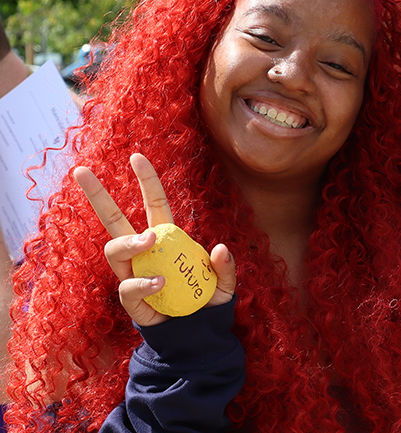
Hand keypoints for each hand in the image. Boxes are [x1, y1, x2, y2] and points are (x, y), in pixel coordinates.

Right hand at [73, 153, 235, 326]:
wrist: (198, 337)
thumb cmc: (207, 303)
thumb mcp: (226, 285)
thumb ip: (225, 268)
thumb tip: (218, 248)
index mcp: (167, 240)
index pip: (154, 204)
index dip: (146, 182)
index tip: (137, 156)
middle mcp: (144, 254)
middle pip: (114, 220)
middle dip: (97, 195)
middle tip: (81, 170)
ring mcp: (133, 275)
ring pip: (115, 249)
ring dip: (131, 241)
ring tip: (150, 240)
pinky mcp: (132, 301)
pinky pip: (128, 286)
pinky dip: (145, 283)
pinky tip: (162, 284)